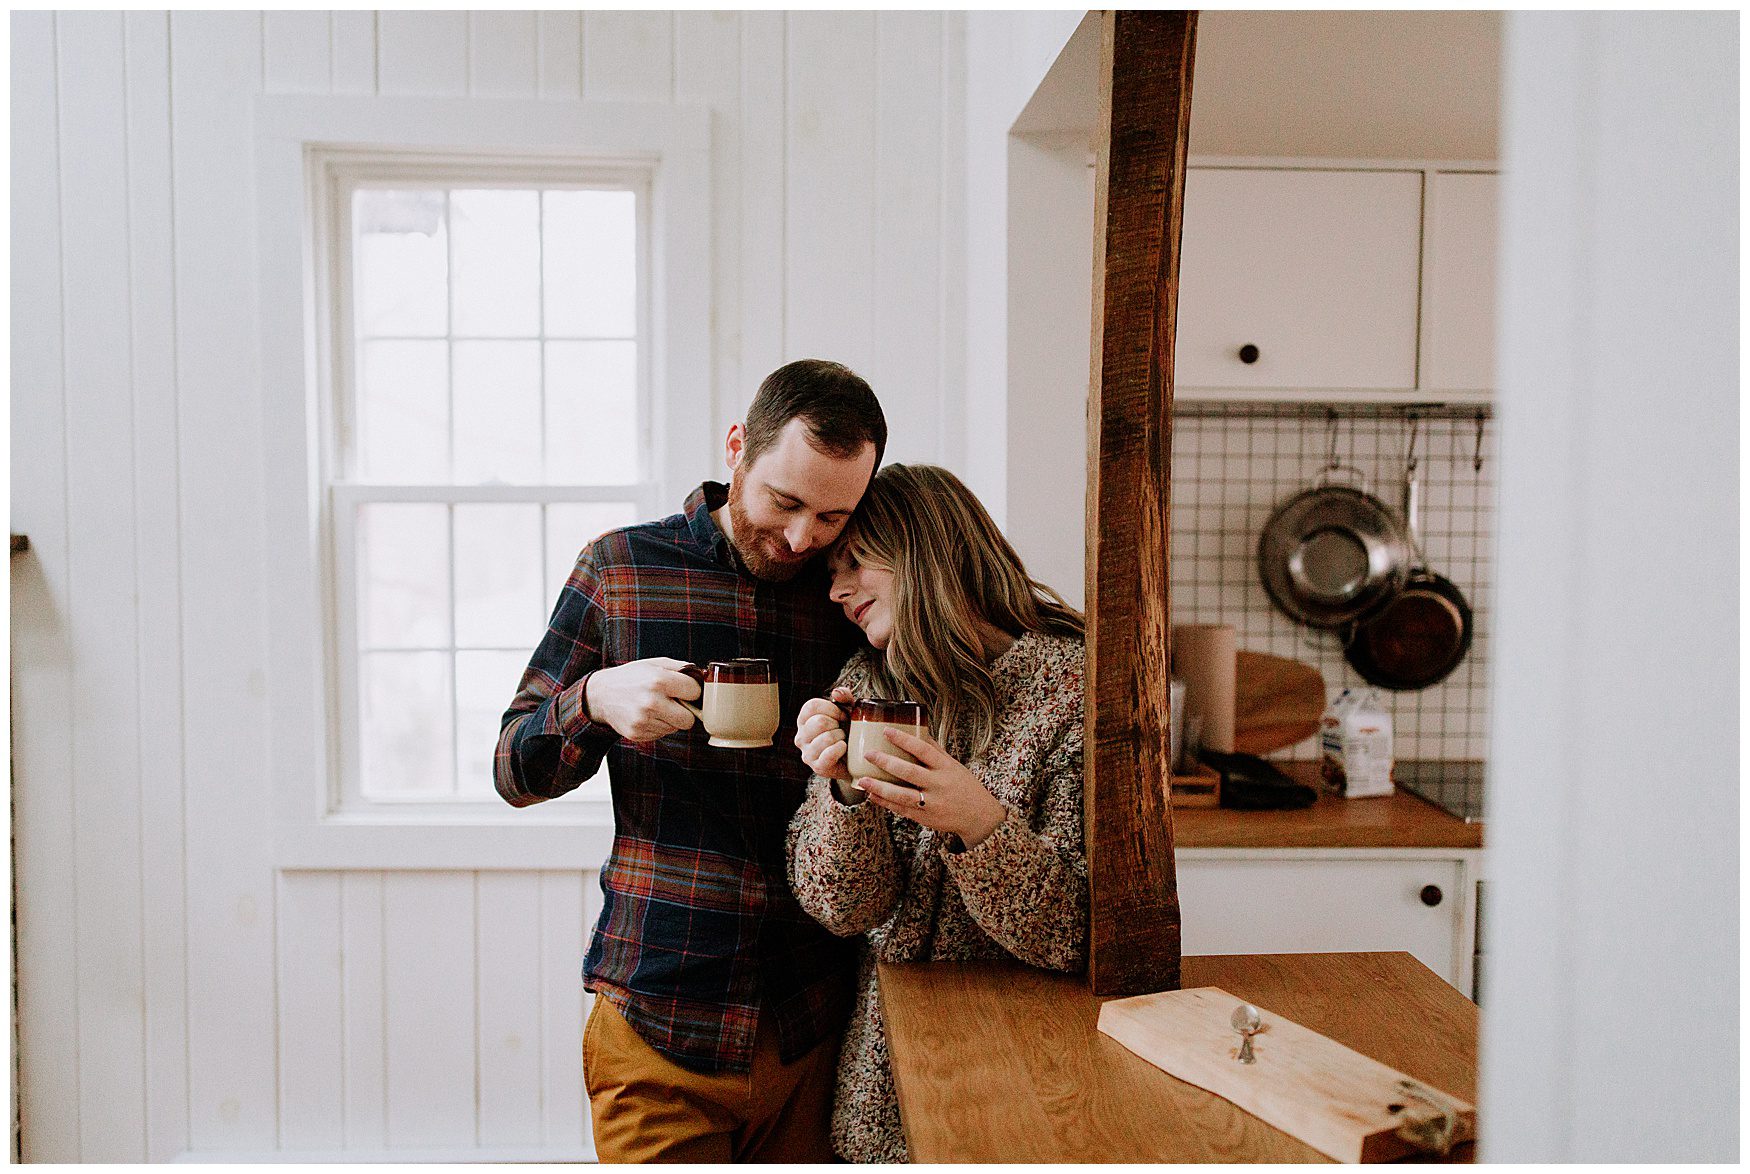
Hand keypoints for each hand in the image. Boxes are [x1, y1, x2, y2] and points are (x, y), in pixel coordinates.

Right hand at [579, 658, 701, 742]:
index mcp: (658, 680)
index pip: (694, 693)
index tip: (685, 690)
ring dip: (669, 719)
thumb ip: (681, 668)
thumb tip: (704, 676)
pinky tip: (646, 715)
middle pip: (689, 720)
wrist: (601, 694)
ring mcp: (643, 720)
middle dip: (685, 712)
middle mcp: (651, 702)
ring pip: (674, 728)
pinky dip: (657, 726)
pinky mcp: (637, 733)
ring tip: (655, 707)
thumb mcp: (655, 663)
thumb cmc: (632, 677)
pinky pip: (661, 734)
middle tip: (674, 704)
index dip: (691, 691)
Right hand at [794, 687, 853, 779]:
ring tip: (842, 740)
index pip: (812, 706)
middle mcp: (801, 736)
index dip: (831, 708)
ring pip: (826, 737)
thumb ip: (844, 696)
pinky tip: (843, 748)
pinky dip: (840, 749)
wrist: (855, 758)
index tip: (842, 715)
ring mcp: (807, 753)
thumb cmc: (848, 730)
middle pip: (819, 722)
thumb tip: (836, 693)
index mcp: (804, 720)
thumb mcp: (848, 709)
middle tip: (842, 729)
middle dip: (837, 724)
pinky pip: (829, 754)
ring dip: (840, 737)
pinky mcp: (817, 767)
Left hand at [857, 728, 1007, 847]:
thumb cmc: (964, 786)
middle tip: (869, 754)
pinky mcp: (925, 818)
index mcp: (946, 768)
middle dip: (887, 763)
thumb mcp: (953, 766)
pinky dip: (886, 803)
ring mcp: (931, 803)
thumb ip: (935, 751)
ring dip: (880, 788)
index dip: (904, 740)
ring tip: (863, 780)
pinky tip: (872, 795)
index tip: (886, 731)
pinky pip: (902, 809)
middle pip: (910, 772)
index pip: (924, 750)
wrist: (979, 817)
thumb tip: (919, 730)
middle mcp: (939, 785)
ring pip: (902, 795)